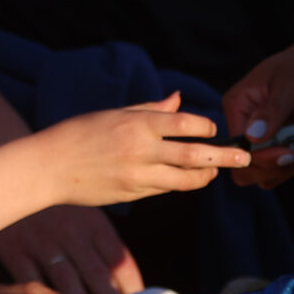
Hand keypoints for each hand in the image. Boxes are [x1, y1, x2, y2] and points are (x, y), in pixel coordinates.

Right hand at [0, 204, 142, 293]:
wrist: (12, 175)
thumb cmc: (56, 203)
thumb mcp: (84, 213)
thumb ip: (103, 243)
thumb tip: (123, 281)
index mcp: (94, 223)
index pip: (120, 261)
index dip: (131, 289)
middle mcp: (72, 234)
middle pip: (98, 278)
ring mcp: (43, 244)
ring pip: (68, 286)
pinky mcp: (16, 252)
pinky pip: (33, 283)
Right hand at [25, 93, 249, 206]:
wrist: (49, 167)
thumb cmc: (79, 133)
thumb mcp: (114, 113)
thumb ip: (150, 109)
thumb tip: (177, 99)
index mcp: (137, 124)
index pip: (184, 123)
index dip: (205, 127)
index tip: (214, 129)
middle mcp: (141, 150)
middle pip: (193, 155)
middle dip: (223, 157)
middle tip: (244, 158)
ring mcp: (137, 176)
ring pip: (184, 180)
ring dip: (204, 176)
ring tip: (215, 173)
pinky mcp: (132, 194)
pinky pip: (164, 189)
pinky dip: (179, 184)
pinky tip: (186, 179)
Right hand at [221, 23, 293, 188]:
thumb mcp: (292, 82)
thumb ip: (273, 111)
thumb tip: (252, 137)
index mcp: (241, 106)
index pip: (239, 148)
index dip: (262, 158)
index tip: (289, 151)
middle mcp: (251, 125)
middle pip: (249, 170)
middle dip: (279, 166)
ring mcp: (273, 138)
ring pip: (274, 175)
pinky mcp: (293, 145)